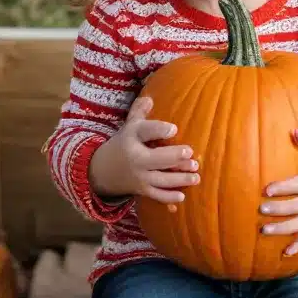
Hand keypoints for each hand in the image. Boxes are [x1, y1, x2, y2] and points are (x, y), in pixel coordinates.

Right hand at [88, 96, 198, 210]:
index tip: (174, 129)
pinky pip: (156, 196)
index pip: (144, 132)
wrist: (102, 170)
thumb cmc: (124, 143)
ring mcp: (139, 177)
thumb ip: (139, 111)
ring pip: (160, 180)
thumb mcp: (129, 126)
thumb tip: (151, 98)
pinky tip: (182, 198)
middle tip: (191, 155)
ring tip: (196, 177)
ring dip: (178, 180)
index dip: (159, 130)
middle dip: (174, 158)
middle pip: (156, 159)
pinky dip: (168, 199)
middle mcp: (136, 158)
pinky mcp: (142, 190)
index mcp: (132, 137)